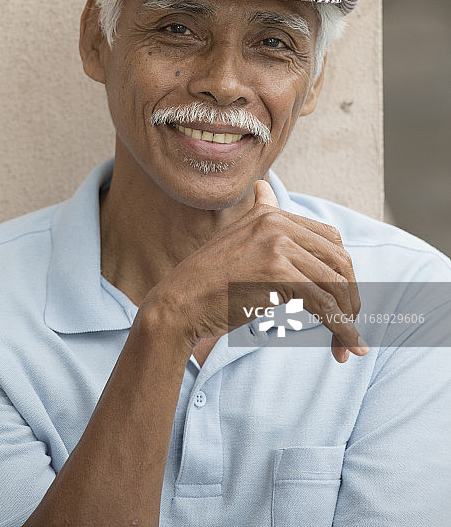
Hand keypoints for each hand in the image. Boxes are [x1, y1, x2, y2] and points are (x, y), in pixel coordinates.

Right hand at [145, 179, 365, 363]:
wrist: (179, 302)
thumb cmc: (209, 278)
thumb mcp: (236, 235)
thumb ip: (259, 212)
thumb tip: (265, 186)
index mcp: (272, 213)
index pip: (331, 240)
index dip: (343, 273)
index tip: (344, 301)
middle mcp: (277, 223)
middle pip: (339, 260)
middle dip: (351, 295)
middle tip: (349, 325)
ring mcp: (278, 246)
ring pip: (336, 284)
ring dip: (348, 318)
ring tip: (347, 343)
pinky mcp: (278, 274)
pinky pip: (325, 305)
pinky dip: (342, 328)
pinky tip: (348, 345)